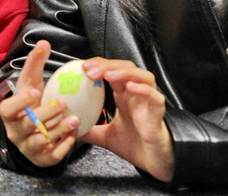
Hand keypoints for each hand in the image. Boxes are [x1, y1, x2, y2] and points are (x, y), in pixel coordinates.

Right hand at [0, 40, 78, 167]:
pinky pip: (52, 156)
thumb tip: (44, 42)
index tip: (35, 92)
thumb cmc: (32, 103)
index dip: (19, 102)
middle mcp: (14, 132)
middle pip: (27, 125)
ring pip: (40, 141)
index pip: (6, 110)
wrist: (35, 130)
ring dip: (58, 130)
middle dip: (45, 114)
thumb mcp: (31, 83)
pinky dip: (64, 146)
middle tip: (64, 104)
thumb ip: (35, 63)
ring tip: (75, 120)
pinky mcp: (41, 159)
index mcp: (9, 113)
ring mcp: (27, 147)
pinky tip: (74, 135)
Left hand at [81, 58, 172, 182]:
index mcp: (124, 96)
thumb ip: (88, 130)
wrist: (153, 164)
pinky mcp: (158, 115)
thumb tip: (69, 127)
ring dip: (125, 73)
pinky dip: (145, 90)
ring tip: (108, 75)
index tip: (82, 67)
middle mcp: (137, 95)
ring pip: (144, 77)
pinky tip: (131, 87)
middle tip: (90, 70)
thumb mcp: (104, 136)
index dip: (98, 65)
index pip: (112, 71)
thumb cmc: (135, 146)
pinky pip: (156, 98)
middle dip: (108, 65)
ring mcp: (149, 103)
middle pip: (126, 69)